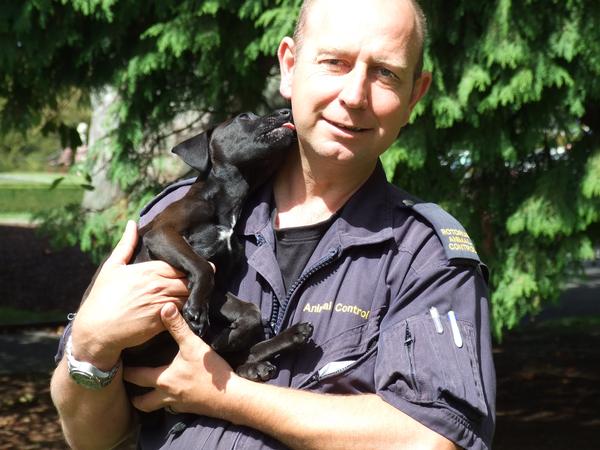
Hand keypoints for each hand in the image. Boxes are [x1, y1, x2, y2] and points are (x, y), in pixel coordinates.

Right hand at [71, 221, 188, 367]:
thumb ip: (126, 244)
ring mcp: (163, 304)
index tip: (197, 266)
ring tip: (199, 293)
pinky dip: (188, 310)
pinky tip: (190, 309)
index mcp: (150, 270)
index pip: (181, 265)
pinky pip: (184, 314)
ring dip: (195, 295)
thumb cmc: (103, 297)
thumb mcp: (112, 267)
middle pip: (189, 280)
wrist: (97, 329)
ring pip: (189, 297)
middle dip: (198, 281)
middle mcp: (159, 286)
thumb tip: (132, 223)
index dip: (191, 265)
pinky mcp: (164, 322)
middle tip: (204, 280)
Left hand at [124, 303, 238, 418]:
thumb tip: (165, 307)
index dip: (125, 372)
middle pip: (142, 402)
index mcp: (162, 379)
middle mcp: (166, 395)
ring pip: (156, 407)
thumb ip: (178, 327)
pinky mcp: (190, 409)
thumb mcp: (193, 345)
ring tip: (149, 393)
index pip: (136, 377)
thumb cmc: (210, 372)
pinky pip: (173, 408)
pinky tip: (176, 393)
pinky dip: (170, 402)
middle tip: (129, 387)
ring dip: (151, 402)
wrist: (231, 398)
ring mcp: (178, 404)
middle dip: (134, 396)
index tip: (117, 366)